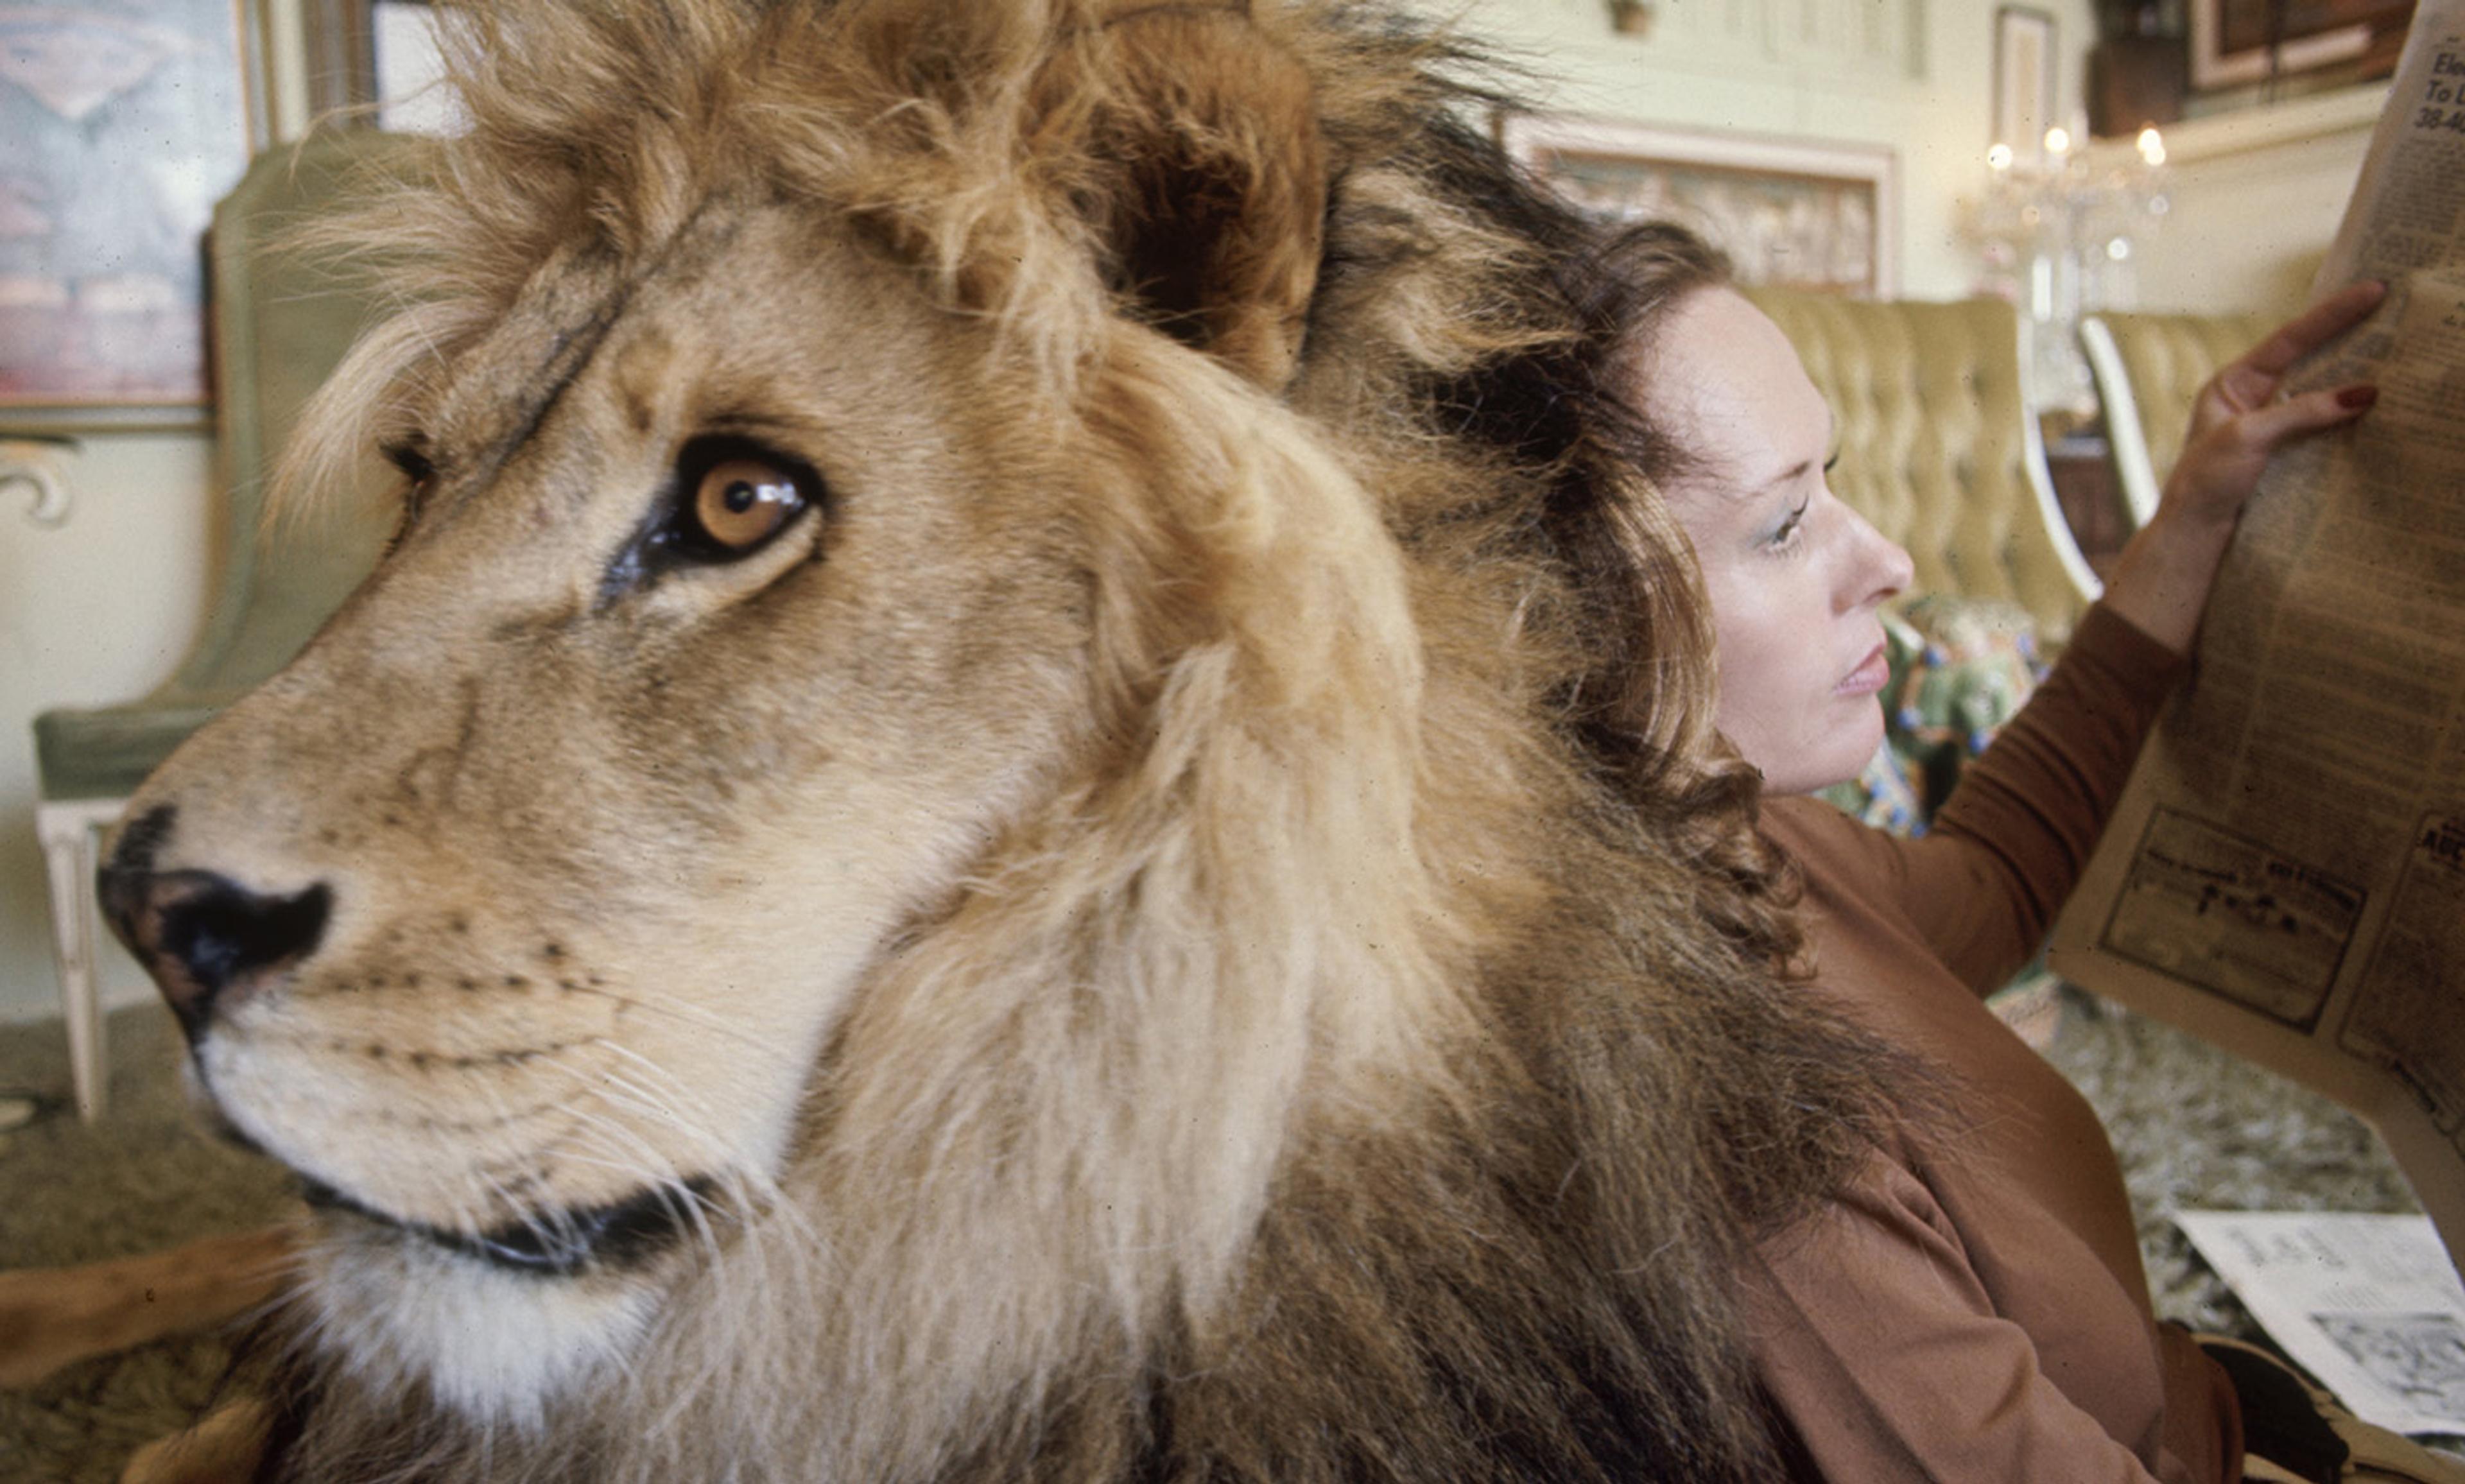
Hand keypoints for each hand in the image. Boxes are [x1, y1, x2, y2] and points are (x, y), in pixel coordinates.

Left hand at [2101, 280, 2385, 654]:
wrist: (2195, 537)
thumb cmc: (2206, 484)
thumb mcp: (2250, 439)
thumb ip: (2304, 413)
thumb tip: (2365, 393)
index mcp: (2233, 383)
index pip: (2290, 338)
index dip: (2333, 314)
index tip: (2373, 290)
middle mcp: (2253, 398)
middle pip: (2311, 358)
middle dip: (2352, 336)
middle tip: (2396, 309)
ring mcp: (2272, 425)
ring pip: (2323, 390)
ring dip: (2358, 375)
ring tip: (2400, 351)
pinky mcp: (2287, 452)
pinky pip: (2326, 424)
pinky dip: (2352, 416)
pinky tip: (2383, 408)